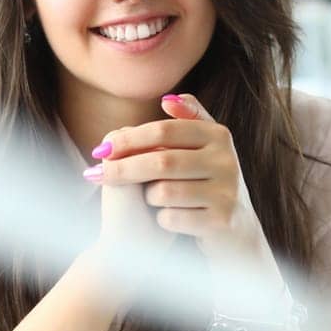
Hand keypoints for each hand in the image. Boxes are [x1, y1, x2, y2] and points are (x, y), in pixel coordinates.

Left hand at [86, 93, 265, 260]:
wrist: (237, 231)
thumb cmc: (208, 181)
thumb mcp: (205, 146)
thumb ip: (188, 118)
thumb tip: (166, 99)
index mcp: (219, 135)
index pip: (163, 130)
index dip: (128, 140)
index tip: (100, 150)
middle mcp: (227, 160)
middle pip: (161, 161)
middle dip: (123, 169)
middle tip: (94, 175)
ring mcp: (227, 192)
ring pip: (164, 192)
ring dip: (147, 197)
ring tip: (149, 200)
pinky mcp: (222, 221)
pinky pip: (172, 218)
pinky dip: (160, 220)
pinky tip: (164, 220)